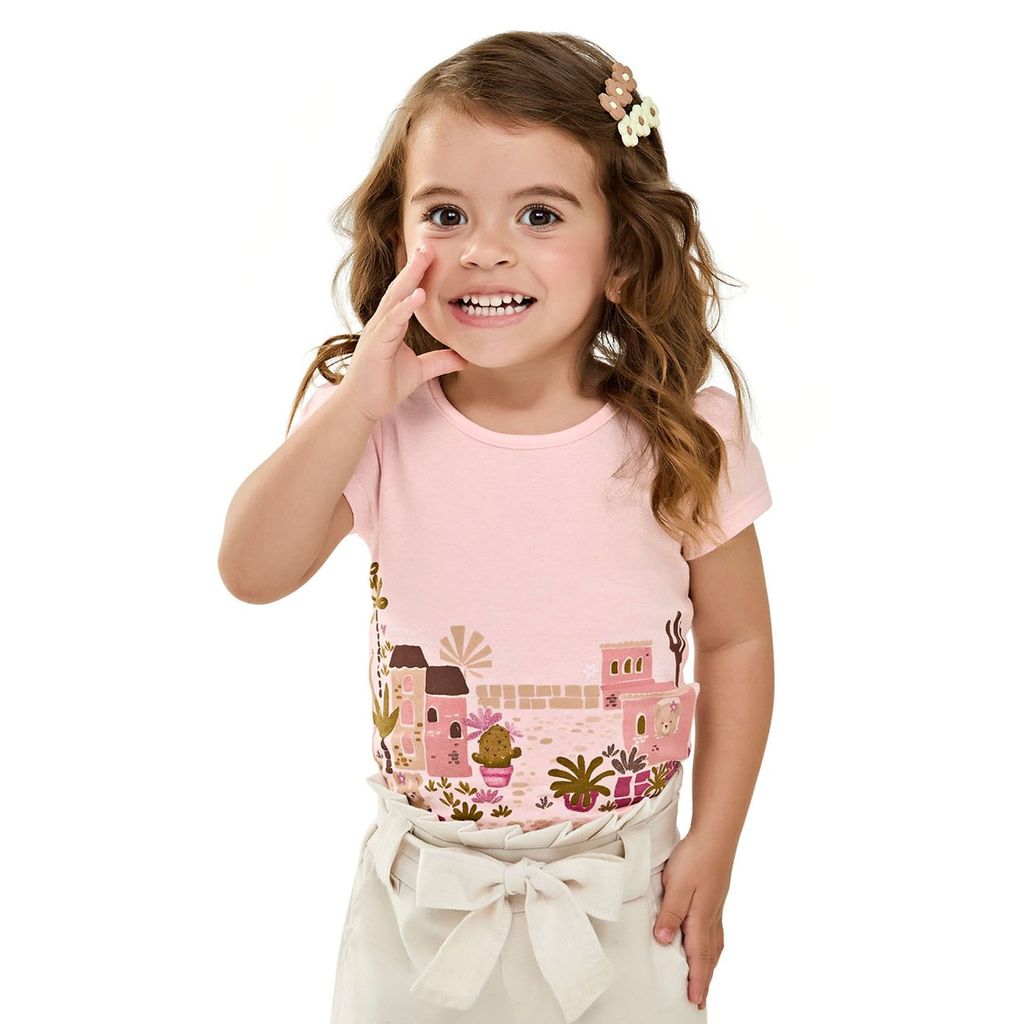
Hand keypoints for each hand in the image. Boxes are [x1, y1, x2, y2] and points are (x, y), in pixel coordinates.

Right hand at [343, 242, 468, 422]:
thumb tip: (464, 358)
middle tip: (429, 244)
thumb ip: (440, 361)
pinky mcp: (375, 345)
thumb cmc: (384, 386)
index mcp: (392, 325)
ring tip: (423, 258)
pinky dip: (404, 307)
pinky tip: (417, 295)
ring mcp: (377, 332)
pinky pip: (392, 322)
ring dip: (409, 277)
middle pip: (400, 288)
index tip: (433, 256)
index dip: (419, 275)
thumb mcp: (420, 371)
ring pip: (395, 298)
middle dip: (414, 266)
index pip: (407, 294)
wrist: (363, 406)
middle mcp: (383, 323)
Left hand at [652, 832, 732, 1010]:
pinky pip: (714, 931)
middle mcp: (711, 917)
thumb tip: (664, 941)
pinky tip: (708, 942)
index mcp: (701, 918)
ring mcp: (715, 907)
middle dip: (705, 979)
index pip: (698, 957)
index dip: (697, 980)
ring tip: (705, 977)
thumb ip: (671, 914)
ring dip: (709, 964)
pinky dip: (712, 946)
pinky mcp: (715, 897)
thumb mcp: (677, 886)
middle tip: (700, 999)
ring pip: (714, 944)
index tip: (694, 1000)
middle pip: (709, 956)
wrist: (715, 836)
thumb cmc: (696, 859)